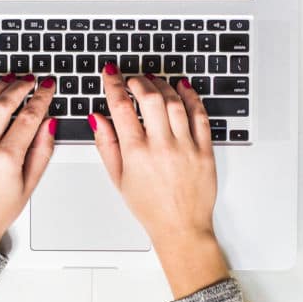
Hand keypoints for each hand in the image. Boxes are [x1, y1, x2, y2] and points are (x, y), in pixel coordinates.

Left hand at [0, 74, 56, 249]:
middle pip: (2, 105)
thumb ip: (41, 152)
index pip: (28, 118)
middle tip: (30, 79)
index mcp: (6, 160)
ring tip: (8, 79)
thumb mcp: (28, 186)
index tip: (47, 87)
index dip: (41, 98)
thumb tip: (49, 124)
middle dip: (19, 87)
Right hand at [91, 65, 228, 297]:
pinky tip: (182, 88)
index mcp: (136, 153)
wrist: (181, 228)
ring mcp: (186, 147)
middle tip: (132, 78)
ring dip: (162, 86)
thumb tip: (98, 118)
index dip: (113, 85)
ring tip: (153, 80)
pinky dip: (191, 97)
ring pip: (175, 103)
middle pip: (150, 99)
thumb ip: (106, 144)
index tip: (110, 73)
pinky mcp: (204, 151)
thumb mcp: (118, 177)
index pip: (121, 107)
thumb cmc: (148, 206)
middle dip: (138, 81)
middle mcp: (162, 147)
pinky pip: (200, 116)